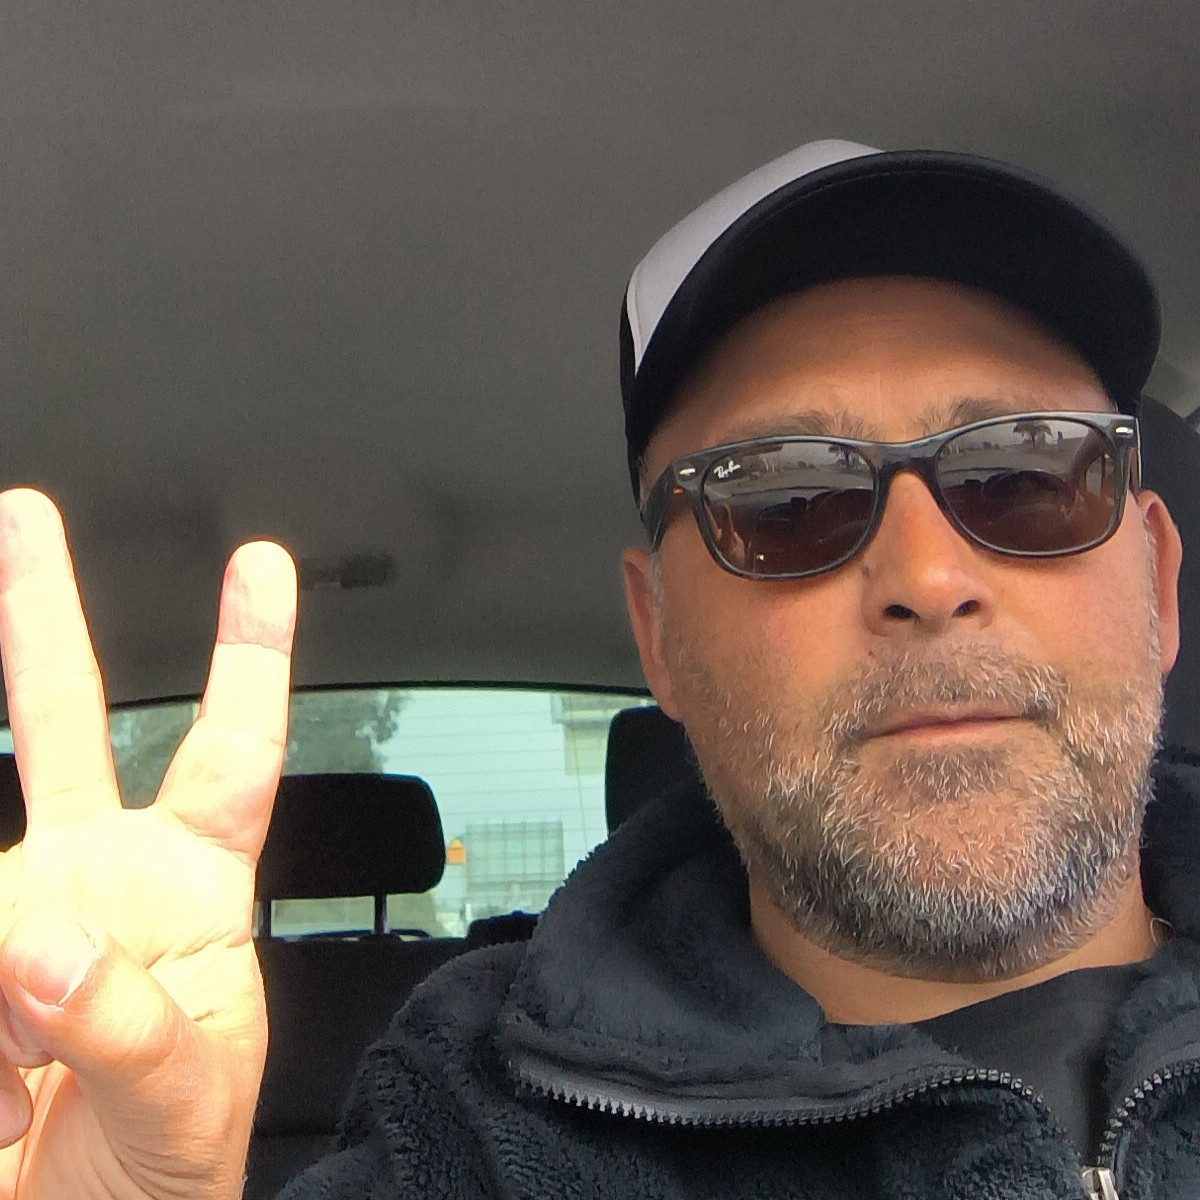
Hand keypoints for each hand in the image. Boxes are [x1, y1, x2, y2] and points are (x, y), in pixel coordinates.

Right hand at [0, 489, 296, 1198]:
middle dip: (44, 617)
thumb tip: (42, 943)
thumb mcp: (187, 1104)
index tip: (260, 564)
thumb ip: (132, 1024)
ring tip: (22, 1095)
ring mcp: (20, 913)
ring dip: (2, 1005)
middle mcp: (103, 878)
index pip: (236, 750)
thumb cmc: (168, 1170)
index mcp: (197, 890)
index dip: (250, 655)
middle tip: (27, 518)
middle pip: (73, 722)